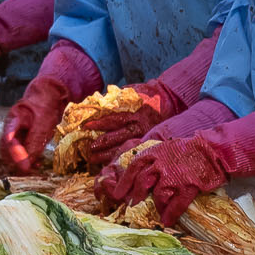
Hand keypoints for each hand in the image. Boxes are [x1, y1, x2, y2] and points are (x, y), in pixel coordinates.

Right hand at [2, 77, 73, 172]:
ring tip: (34, 166)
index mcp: (14, 118)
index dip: (14, 152)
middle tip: (29, 168)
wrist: (46, 97)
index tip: (22, 164)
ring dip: (20, 162)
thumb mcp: (43, 121)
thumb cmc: (44, 106)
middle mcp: (10, 128)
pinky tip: (36, 163)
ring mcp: (13, 134)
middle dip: (16, 160)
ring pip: (10, 153)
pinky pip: (18, 153)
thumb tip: (29, 160)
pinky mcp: (19, 140)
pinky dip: (26, 159)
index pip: (10, 136)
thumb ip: (35, 139)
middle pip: (6, 148)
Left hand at [56, 90, 170, 170]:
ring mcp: (144, 134)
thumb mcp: (131, 91)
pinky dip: (119, 156)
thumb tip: (94, 104)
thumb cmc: (146, 95)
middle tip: (88, 148)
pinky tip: (109, 162)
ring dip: (107, 154)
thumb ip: (115, 98)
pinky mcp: (147, 140)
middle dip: (102, 142)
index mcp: (134, 110)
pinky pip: (131, 150)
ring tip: (93, 159)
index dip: (100, 123)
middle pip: (118, 135)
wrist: (168, 100)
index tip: (86, 126)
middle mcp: (139, 124)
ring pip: (124, 145)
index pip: (114, 118)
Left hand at [98, 138, 229, 226]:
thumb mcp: (166, 148)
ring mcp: (174, 177)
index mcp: (154, 153)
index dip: (124, 183)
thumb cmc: (190, 150)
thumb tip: (141, 175)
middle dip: (136, 197)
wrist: (214, 150)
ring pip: (158, 196)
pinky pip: (176, 205)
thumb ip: (153, 159)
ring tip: (156, 214)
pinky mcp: (188, 187)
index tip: (118, 195)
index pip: (133, 169)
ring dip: (156, 207)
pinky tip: (167, 221)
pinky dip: (170, 215)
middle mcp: (161, 165)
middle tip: (134, 206)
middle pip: (142, 183)